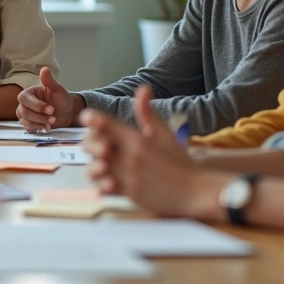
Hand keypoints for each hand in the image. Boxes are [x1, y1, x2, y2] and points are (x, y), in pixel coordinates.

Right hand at [16, 66, 78, 131]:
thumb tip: (45, 69)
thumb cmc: (62, 100)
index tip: (51, 109)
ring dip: (40, 123)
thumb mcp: (58, 90)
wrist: (67, 113)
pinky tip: (48, 127)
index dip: (36, 105)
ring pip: (25, 121)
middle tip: (53, 117)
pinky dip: (39, 128)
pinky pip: (28, 128)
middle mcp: (25, 103)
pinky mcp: (29, 124)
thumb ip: (49, 81)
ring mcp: (26, 115)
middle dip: (39, 116)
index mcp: (30, 92)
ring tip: (52, 122)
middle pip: (23, 111)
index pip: (24, 98)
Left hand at [81, 87, 213, 216]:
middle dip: (90, 142)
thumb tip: (143, 88)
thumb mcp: (165, 133)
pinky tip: (108, 179)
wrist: (195, 192)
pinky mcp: (128, 194)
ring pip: (94, 168)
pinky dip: (101, 183)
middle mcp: (130, 157)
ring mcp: (128, 177)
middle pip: (93, 146)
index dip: (92, 119)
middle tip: (97, 143)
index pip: (104, 124)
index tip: (88, 118)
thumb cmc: (180, 162)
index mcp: (137, 139)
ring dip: (94, 164)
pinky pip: (103, 188)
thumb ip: (148, 113)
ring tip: (102, 163)